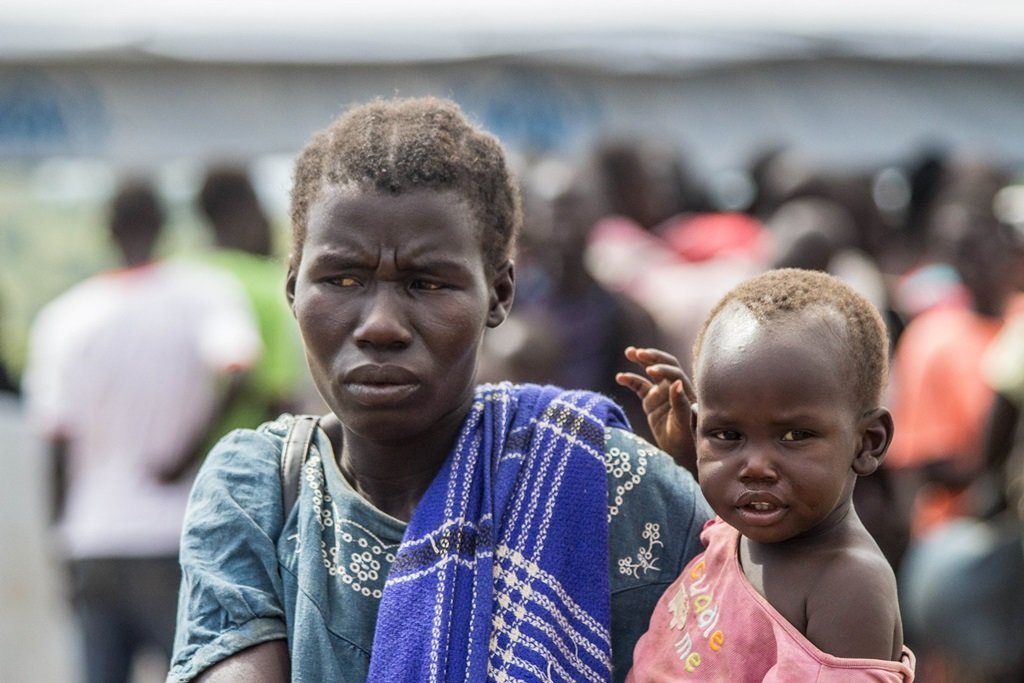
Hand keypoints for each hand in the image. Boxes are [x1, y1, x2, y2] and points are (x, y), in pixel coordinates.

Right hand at [616, 346, 696, 471]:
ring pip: (650, 372)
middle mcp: (673, 389)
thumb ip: (680, 404)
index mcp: (685, 392)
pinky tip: (620, 377)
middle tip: (639, 353)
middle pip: (663, 365)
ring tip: (629, 352)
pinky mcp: (650, 401)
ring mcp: (661, 394)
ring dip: (641, 361)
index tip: (652, 371)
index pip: (674, 374)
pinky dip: (630, 380)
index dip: (663, 370)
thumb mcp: (684, 423)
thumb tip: (676, 383)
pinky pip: (639, 386)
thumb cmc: (688, 439)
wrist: (681, 454)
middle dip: (652, 357)